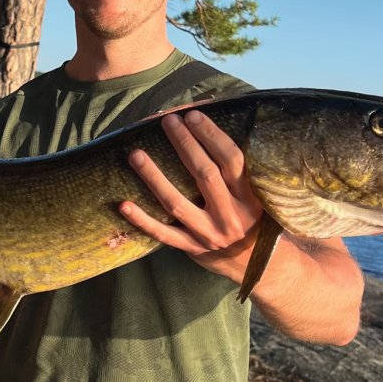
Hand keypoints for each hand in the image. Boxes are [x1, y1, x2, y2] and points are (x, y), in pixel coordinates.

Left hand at [119, 110, 363, 342]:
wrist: (259, 267)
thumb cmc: (253, 216)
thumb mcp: (258, 192)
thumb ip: (240, 166)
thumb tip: (213, 120)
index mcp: (251, 196)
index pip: (232, 160)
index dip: (211, 135)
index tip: (193, 114)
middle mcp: (232, 215)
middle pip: (204, 175)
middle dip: (184, 145)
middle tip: (167, 122)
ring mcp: (210, 234)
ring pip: (178, 203)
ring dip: (155, 178)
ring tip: (136, 154)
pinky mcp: (193, 250)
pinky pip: (164, 235)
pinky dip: (143, 221)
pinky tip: (123, 204)